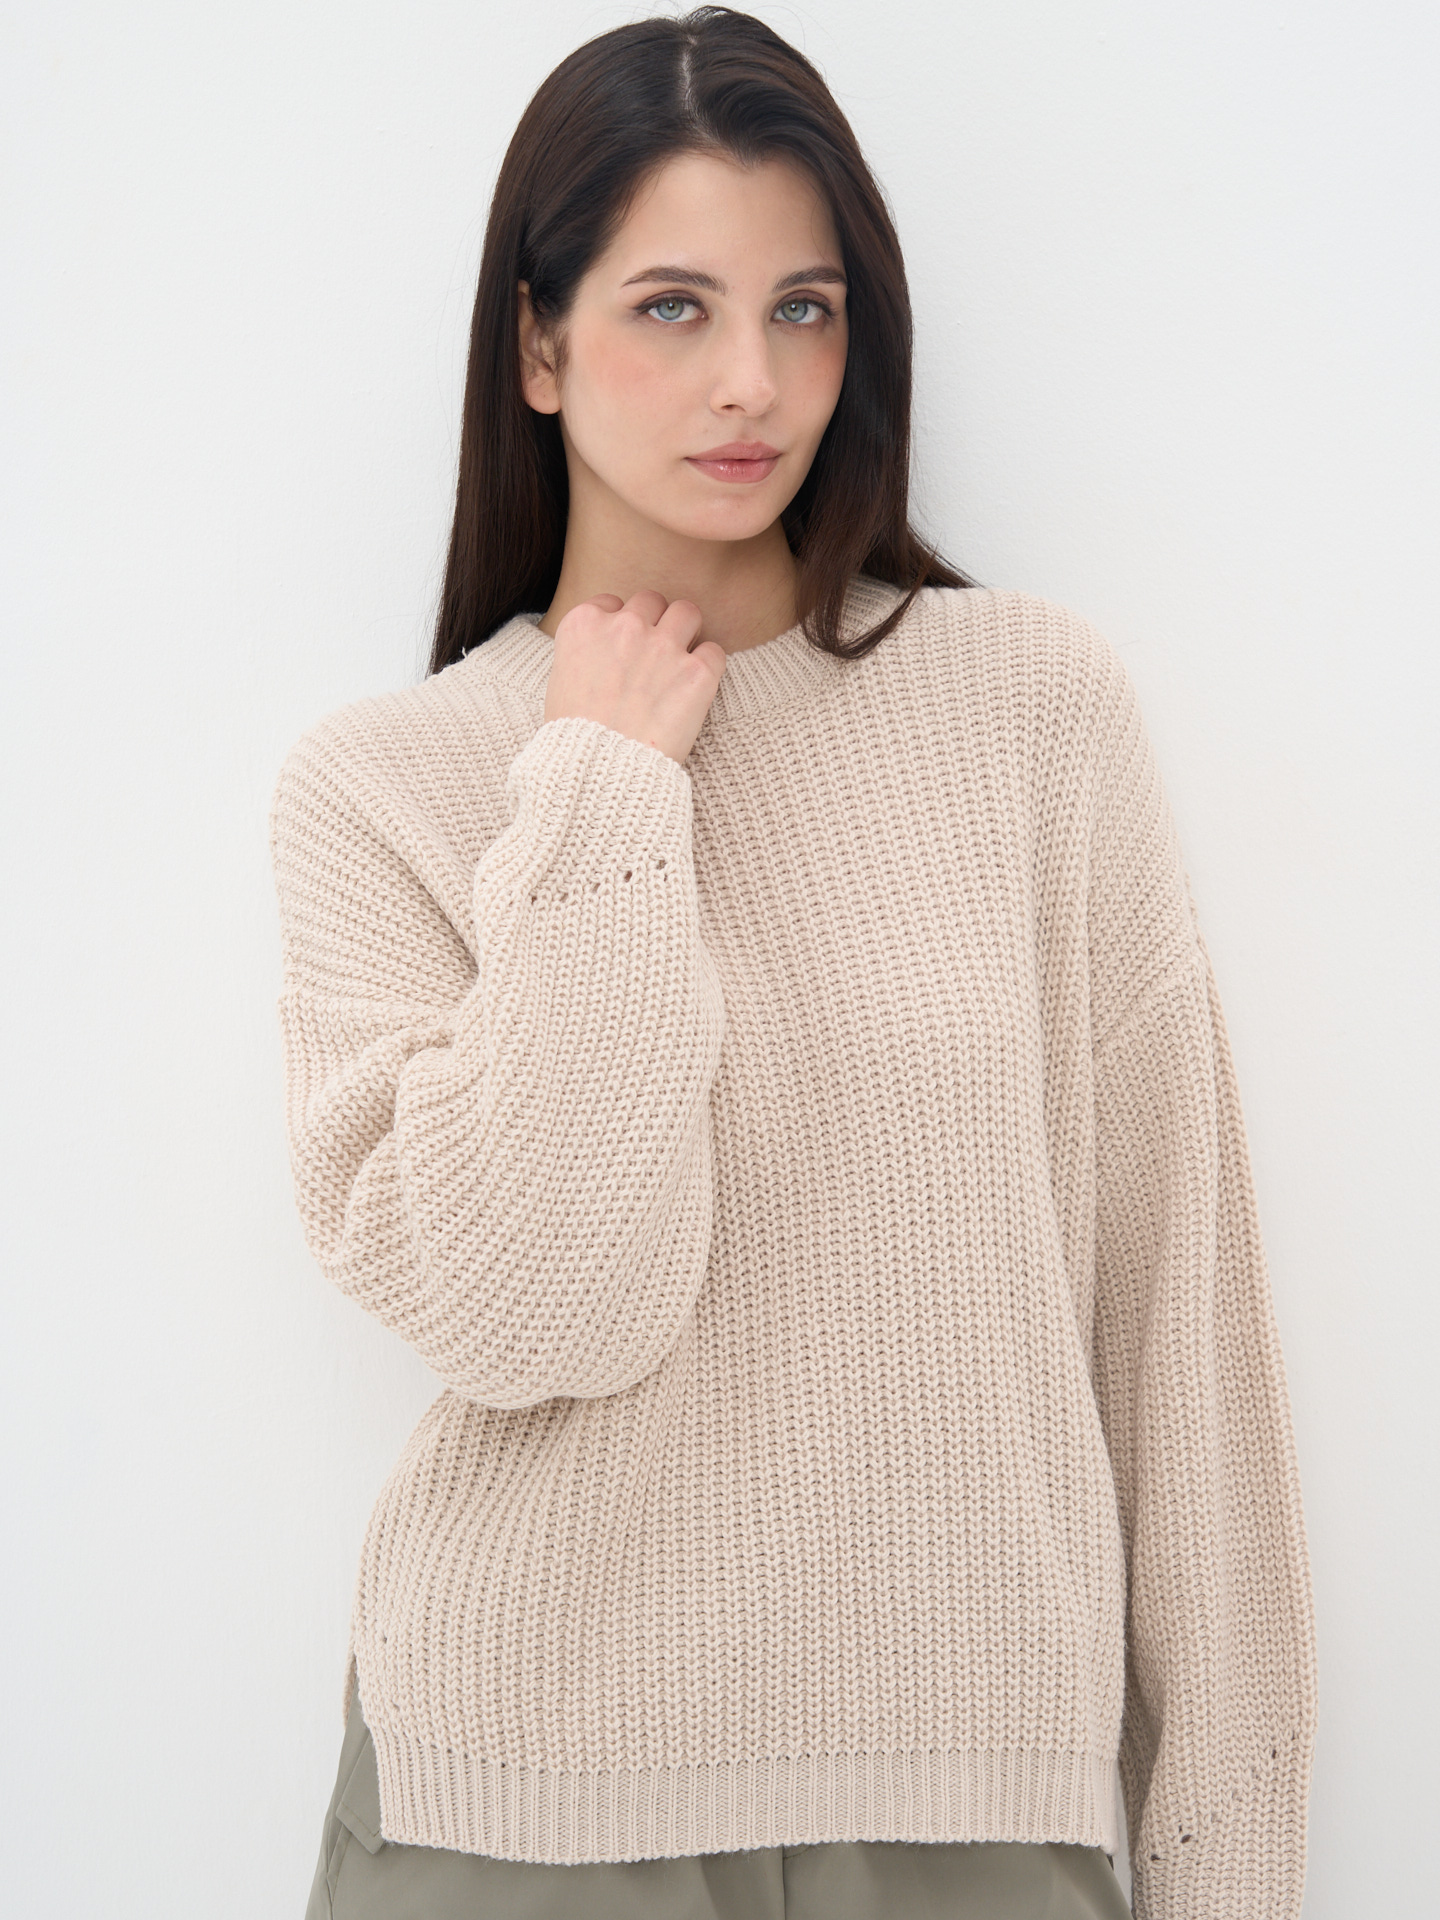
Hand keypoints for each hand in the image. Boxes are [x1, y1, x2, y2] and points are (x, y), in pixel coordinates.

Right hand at [542, 590, 728, 765]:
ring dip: (686, 632)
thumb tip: (601, 656)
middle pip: (650, 601)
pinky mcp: (696, 672)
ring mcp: (663, 647)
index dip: (619, 626)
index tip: (622, 651)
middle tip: (654, 656)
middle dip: (654, 623)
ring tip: (680, 662)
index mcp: (585, 624)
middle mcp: (625, 626)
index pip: (611, 603)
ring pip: (687, 612)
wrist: (601, 773)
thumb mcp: (560, 685)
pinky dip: (708, 667)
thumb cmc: (574, 740)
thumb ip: (583, 655)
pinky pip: (714, 651)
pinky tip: (695, 688)